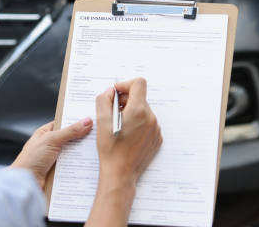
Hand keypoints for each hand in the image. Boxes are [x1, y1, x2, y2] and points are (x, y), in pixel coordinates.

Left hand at [10, 118, 92, 188]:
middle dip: (83, 137)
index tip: (92, 118)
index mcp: (47, 132)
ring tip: (96, 149)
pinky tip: (89, 163)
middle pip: (72, 138)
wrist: (25, 184)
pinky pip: (73, 165)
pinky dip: (80, 164)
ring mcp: (56, 157)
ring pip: (74, 152)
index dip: (77, 120)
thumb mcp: (51, 140)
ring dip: (82, 152)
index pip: (65, 122)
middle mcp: (52, 144)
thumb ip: (70, 131)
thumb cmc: (30, 160)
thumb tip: (86, 121)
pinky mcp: (60, 170)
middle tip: (98, 134)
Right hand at [85, 78, 161, 226]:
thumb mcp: (101, 123)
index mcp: (138, 111)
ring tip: (120, 127)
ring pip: (144, 111)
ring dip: (132, 113)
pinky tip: (128, 136)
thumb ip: (104, 101)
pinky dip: (138, 124)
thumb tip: (111, 91)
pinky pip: (148, 123)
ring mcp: (156, 129)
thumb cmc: (110, 150)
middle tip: (113, 113)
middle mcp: (151, 118)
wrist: (120, 174)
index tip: (116, 94)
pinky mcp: (157, 139)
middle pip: (140, 98)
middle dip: (126, 101)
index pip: (139, 84)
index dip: (125, 85)